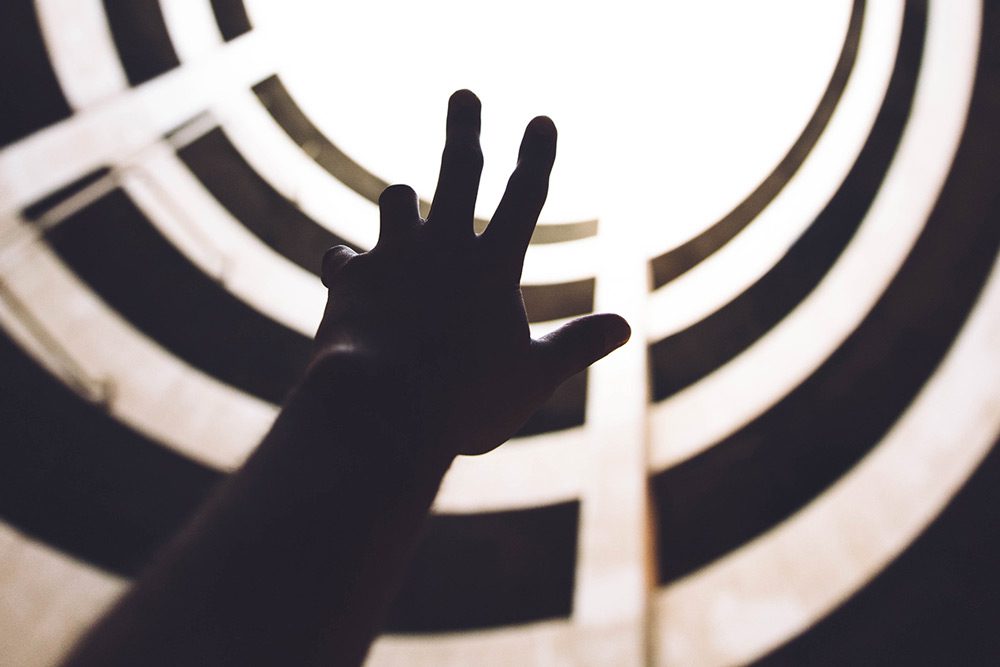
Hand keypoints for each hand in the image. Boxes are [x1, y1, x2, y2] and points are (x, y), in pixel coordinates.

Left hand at [311, 90, 629, 456]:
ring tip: (406, 203)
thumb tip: (624, 327)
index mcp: (493, 265)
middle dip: (463, 127)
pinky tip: (345, 273)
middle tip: (463, 96)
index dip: (535, 155)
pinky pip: (343, 257)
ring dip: (404, 201)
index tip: (540, 120)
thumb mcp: (532, 378)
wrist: (381, 410)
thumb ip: (575, 345)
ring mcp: (394, 256)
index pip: (524, 196)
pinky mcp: (351, 277)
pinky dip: (348, 264)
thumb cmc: (465, 401)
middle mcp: (444, 247)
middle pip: (457, 169)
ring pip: (398, 200)